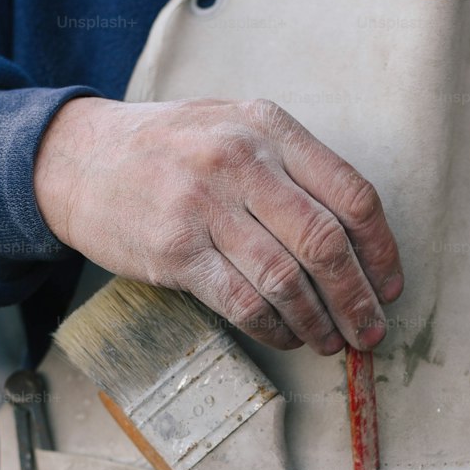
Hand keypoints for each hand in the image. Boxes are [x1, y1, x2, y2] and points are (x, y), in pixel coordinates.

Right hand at [33, 96, 402, 353]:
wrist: (79, 159)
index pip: (351, 194)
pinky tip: (287, 337)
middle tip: (371, 331)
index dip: (381, 250)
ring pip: (286, 280)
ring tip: (331, 342)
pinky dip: (275, 329)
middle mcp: (241, 162)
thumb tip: (355, 240)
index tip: (389, 286)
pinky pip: (243, 302)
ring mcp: (205, 207)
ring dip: (319, 322)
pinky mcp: (176, 252)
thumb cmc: (170, 149)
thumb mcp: (234, 127)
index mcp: (269, 128)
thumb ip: (292, 166)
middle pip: (325, 243)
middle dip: (358, 298)